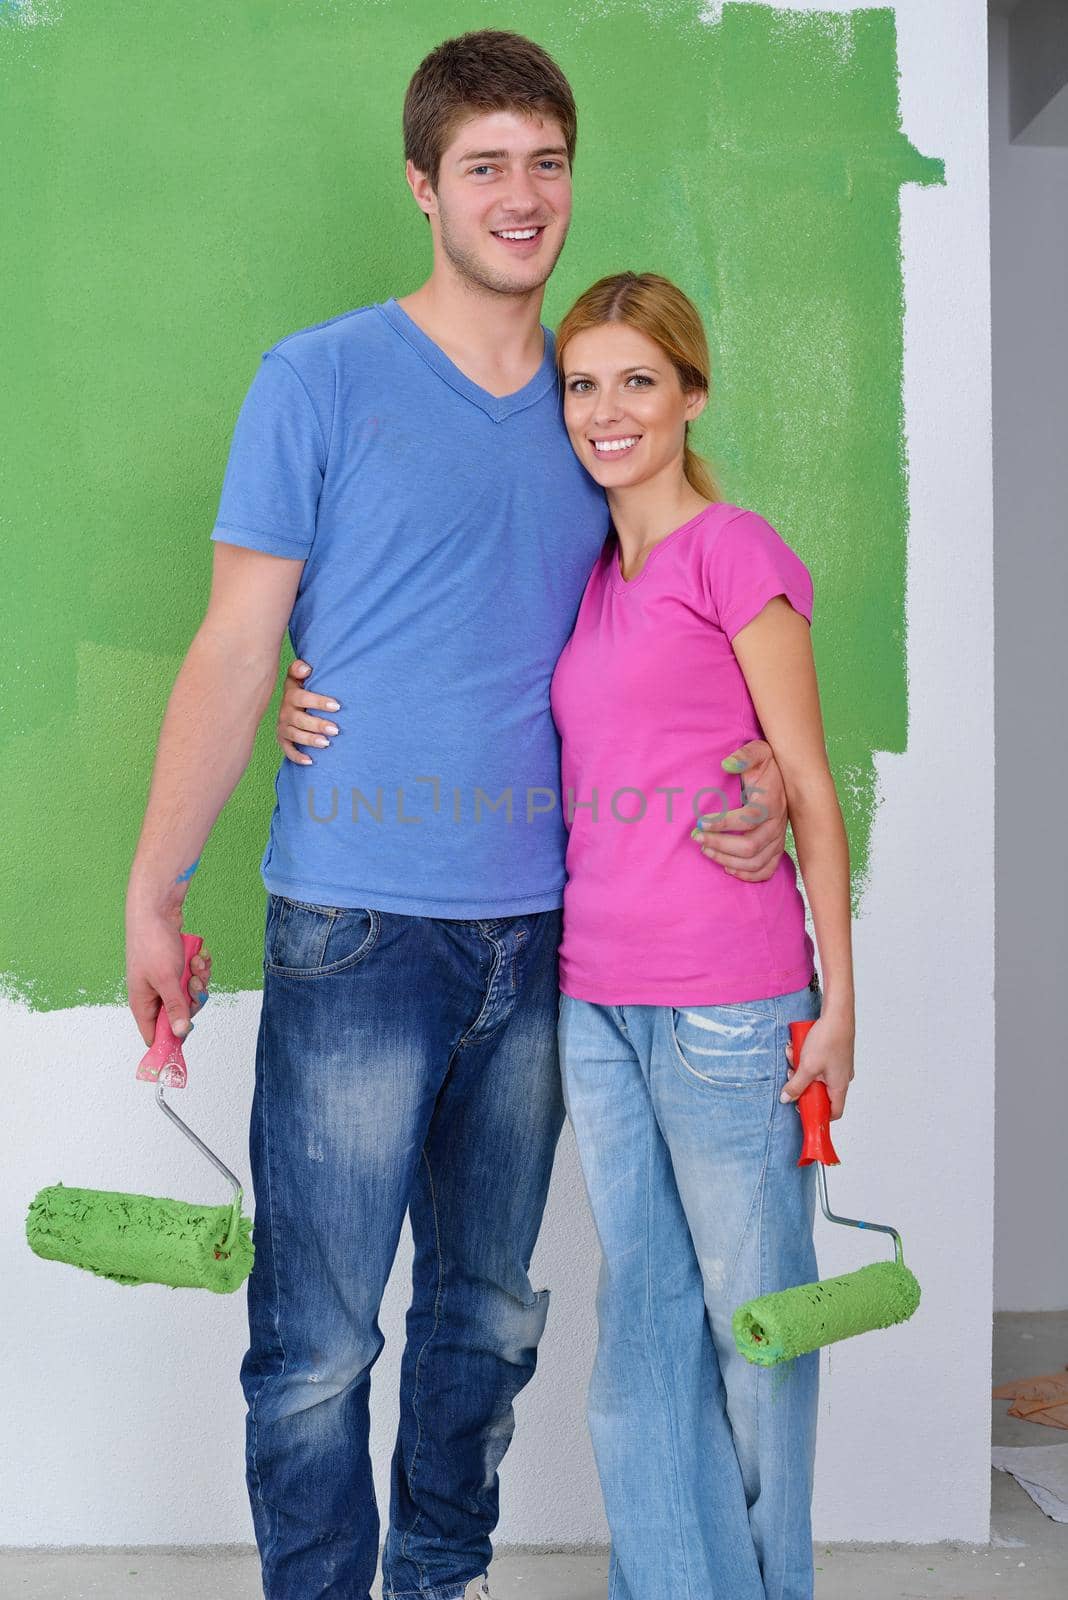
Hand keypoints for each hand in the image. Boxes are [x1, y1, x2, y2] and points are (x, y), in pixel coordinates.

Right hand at [125, 902, 211, 1047]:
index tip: (189, 1033)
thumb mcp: (166, 979)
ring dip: (198, 979)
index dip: (172, 1039)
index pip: (155, 1035)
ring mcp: (165, 980)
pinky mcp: (176, 968)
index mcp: (143, 1003)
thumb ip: (175, 1007)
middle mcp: (153, 994)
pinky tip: (198, 956)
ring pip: (190, 994)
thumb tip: (180, 1033)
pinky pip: (194, 977)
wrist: (156, 910)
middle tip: (193, 983)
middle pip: (180, 1015)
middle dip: (193, 999)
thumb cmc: (152, 943)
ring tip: (195, 964)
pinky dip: (199, 967)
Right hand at [276, 659, 340, 764]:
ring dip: (310, 740)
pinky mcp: (283, 739)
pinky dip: (297, 756)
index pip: (301, 697)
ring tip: (326, 744)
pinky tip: (310, 761)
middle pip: (299, 719)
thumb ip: (299, 669)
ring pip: (294, 735)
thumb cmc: (303, 688)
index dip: (318, 702)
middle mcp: (285, 711)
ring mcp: (283, 726)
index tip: (337, 706)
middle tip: (336, 729)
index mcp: (291, 694)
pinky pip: (288, 750)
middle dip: (317, 724)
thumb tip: (305, 669)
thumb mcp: (298, 676)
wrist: (292, 702)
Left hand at [692, 738, 787, 881]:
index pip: (749, 818)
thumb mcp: (758, 751)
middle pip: (750, 845)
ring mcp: (778, 839)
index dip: (724, 822)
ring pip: (755, 862)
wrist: (787, 778)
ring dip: (727, 859)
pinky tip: (727, 867)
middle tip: (697, 837)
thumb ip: (744, 755)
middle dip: (720, 844)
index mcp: (772, 802)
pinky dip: (747, 875)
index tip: (700, 821)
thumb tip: (726, 764)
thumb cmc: (766, 765)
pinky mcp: (777, 849)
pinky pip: (766, 871)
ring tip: (706, 850)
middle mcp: (778, 824)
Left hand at [780, 1012, 854, 1120]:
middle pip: (819, 1092)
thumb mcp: (807, 1066)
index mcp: (840, 1086)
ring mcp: (838, 1066)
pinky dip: (805, 1057)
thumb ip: (796, 1085)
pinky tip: (797, 1047)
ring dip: (800, 1067)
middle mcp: (842, 1078)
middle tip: (792, 1074)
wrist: (837, 1014)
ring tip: (792, 1055)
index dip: (818, 1114)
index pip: (834, 1112)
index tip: (803, 1111)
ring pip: (815, 1075)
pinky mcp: (833, 1055)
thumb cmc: (828, 1039)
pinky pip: (816, 1063)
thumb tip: (787, 1099)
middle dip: (801, 1083)